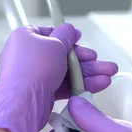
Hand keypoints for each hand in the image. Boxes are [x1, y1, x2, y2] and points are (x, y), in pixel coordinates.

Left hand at [0, 24, 118, 131]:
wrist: (23, 102)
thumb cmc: (34, 68)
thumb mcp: (55, 45)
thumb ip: (66, 36)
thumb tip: (69, 29)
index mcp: (25, 38)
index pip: (49, 33)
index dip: (67, 37)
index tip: (80, 39)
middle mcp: (27, 56)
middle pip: (62, 55)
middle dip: (86, 60)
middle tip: (104, 64)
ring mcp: (34, 75)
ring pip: (65, 72)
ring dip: (87, 73)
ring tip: (108, 76)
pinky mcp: (40, 92)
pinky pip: (62, 85)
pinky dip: (78, 85)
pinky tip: (97, 85)